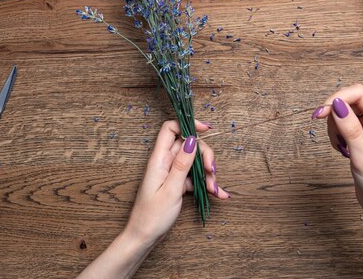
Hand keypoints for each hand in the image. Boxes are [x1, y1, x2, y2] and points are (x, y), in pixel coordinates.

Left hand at [126, 120, 229, 245]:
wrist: (144, 237)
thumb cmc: (152, 215)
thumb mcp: (171, 189)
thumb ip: (182, 164)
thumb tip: (191, 139)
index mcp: (159, 159)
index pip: (171, 129)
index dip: (188, 125)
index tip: (206, 130)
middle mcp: (165, 162)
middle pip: (188, 145)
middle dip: (204, 156)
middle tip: (212, 171)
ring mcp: (172, 173)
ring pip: (194, 162)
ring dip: (207, 173)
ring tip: (215, 189)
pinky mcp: (177, 184)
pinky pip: (194, 178)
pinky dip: (206, 184)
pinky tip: (219, 194)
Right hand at [312, 84, 362, 278]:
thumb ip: (350, 129)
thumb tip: (336, 104)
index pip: (359, 93)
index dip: (337, 98)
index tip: (320, 113)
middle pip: (350, 101)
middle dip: (335, 116)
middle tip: (333, 138)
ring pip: (344, 112)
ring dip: (335, 128)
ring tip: (342, 149)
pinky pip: (344, 124)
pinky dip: (337, 135)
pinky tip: (343, 151)